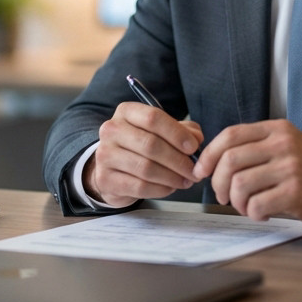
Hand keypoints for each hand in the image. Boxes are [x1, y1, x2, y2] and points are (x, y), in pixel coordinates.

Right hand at [83, 101, 202, 207]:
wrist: (114, 168)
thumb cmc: (142, 146)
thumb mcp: (162, 131)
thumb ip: (183, 130)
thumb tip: (196, 139)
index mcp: (126, 112)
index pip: (153, 117)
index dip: (176, 133)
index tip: (193, 147)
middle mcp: (111, 130)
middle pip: (150, 145)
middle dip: (178, 160)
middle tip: (194, 171)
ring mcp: (105, 155)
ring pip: (146, 168)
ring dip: (172, 177)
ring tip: (185, 180)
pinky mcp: (106, 179)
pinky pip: (140, 186)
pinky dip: (161, 189)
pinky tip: (170, 187)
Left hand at [193, 119, 301, 229]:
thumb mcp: (286, 148)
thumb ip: (256, 149)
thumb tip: (212, 164)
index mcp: (277, 130)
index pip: (230, 135)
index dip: (209, 155)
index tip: (201, 171)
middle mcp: (283, 144)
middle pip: (230, 161)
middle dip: (219, 183)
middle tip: (223, 196)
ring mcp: (290, 167)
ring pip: (240, 184)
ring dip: (236, 202)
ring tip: (247, 207)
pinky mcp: (296, 192)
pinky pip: (256, 205)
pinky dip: (253, 213)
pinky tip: (263, 213)